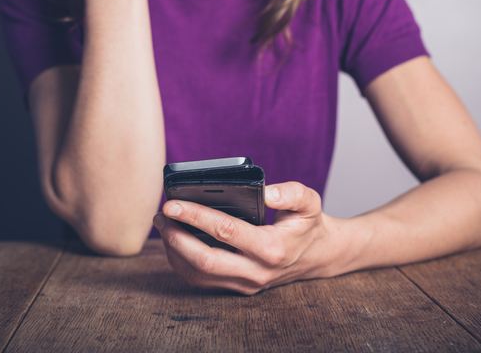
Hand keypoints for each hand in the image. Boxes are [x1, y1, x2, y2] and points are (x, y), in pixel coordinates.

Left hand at [153, 182, 334, 294]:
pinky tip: (175, 241)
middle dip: (176, 236)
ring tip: (163, 225)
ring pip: (198, 274)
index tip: (173, 202)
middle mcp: (256, 271)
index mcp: (272, 248)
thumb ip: (292, 193)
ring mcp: (246, 283)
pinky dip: (182, 261)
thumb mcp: (310, 203)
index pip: (225, 231)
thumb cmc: (308, 225)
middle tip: (162, 215)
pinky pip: (202, 280)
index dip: (196, 215)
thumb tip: (266, 192)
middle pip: (204, 260)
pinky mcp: (237, 287)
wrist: (318, 256)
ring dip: (174, 250)